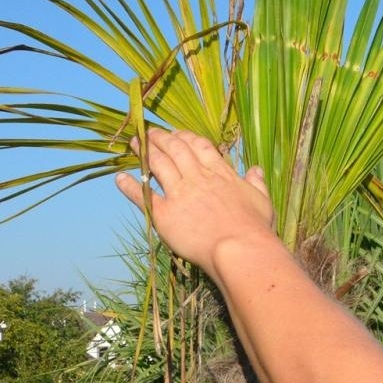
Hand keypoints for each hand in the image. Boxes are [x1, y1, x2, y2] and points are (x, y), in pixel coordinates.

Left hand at [114, 129, 276, 268]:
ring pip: (158, 164)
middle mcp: (197, 177)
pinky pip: (143, 195)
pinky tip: (120, 178)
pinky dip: (130, 185)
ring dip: (144, 152)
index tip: (177, 133)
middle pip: (175, 148)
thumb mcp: (262, 201)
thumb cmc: (254, 228)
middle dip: (161, 138)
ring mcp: (179, 193)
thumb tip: (256, 170)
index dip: (185, 136)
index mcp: (220, 173)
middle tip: (150, 133)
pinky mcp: (165, 213)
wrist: (238, 249)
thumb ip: (256, 183)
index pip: (199, 145)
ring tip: (134, 144)